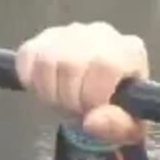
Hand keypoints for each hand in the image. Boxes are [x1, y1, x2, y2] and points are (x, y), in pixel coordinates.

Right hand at [15, 21, 149, 145]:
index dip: (92, 95)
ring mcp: (72, 32)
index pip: (105, 65)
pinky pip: (28, 55)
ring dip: (49, 92)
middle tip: (75, 112)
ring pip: (46, 60)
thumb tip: (92, 120)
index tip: (92, 111)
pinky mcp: (46, 37)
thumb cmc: (122, 109)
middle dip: (69, 99)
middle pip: (71, 64)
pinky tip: (47, 90)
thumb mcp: (131, 126)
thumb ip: (119, 125)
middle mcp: (102, 33)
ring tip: (63, 103)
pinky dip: (31, 80)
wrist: (108, 95)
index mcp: (130, 50)